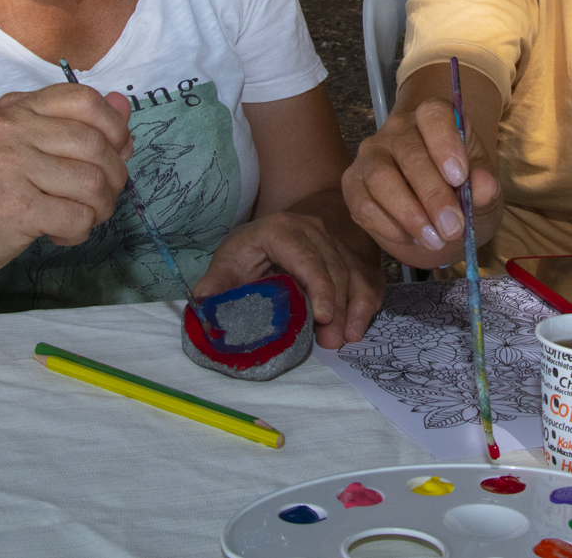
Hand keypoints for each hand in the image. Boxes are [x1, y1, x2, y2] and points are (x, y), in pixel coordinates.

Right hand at [0, 83, 133, 275]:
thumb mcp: (28, 144)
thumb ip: (76, 124)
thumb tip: (124, 105)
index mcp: (17, 107)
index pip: (85, 99)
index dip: (115, 127)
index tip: (117, 150)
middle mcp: (11, 130)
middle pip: (95, 145)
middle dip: (114, 176)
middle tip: (102, 196)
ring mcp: (10, 166)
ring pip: (92, 183)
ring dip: (100, 208)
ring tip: (83, 216)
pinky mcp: (14, 207)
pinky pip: (77, 217)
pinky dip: (80, 231)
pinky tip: (60, 233)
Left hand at [193, 212, 384, 348]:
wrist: (277, 232)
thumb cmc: (250, 252)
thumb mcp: (228, 262)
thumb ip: (216, 283)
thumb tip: (202, 302)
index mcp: (282, 229)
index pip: (307, 257)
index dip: (318, 286)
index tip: (322, 318)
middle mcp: (315, 230)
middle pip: (335, 269)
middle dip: (336, 308)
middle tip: (331, 341)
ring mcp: (337, 242)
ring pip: (355, 274)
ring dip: (354, 308)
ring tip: (346, 338)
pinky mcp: (352, 256)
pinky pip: (369, 279)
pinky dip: (366, 304)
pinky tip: (357, 327)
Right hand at [342, 98, 501, 270]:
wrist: (437, 217)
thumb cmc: (462, 195)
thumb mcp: (483, 194)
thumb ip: (485, 188)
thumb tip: (485, 185)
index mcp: (434, 120)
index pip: (434, 114)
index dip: (445, 142)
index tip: (460, 177)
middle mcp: (397, 130)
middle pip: (409, 153)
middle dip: (433, 195)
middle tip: (453, 228)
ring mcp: (371, 155)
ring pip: (381, 178)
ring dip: (409, 214)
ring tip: (434, 240)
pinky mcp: (353, 184)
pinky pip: (363, 203)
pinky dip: (388, 227)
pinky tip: (411, 239)